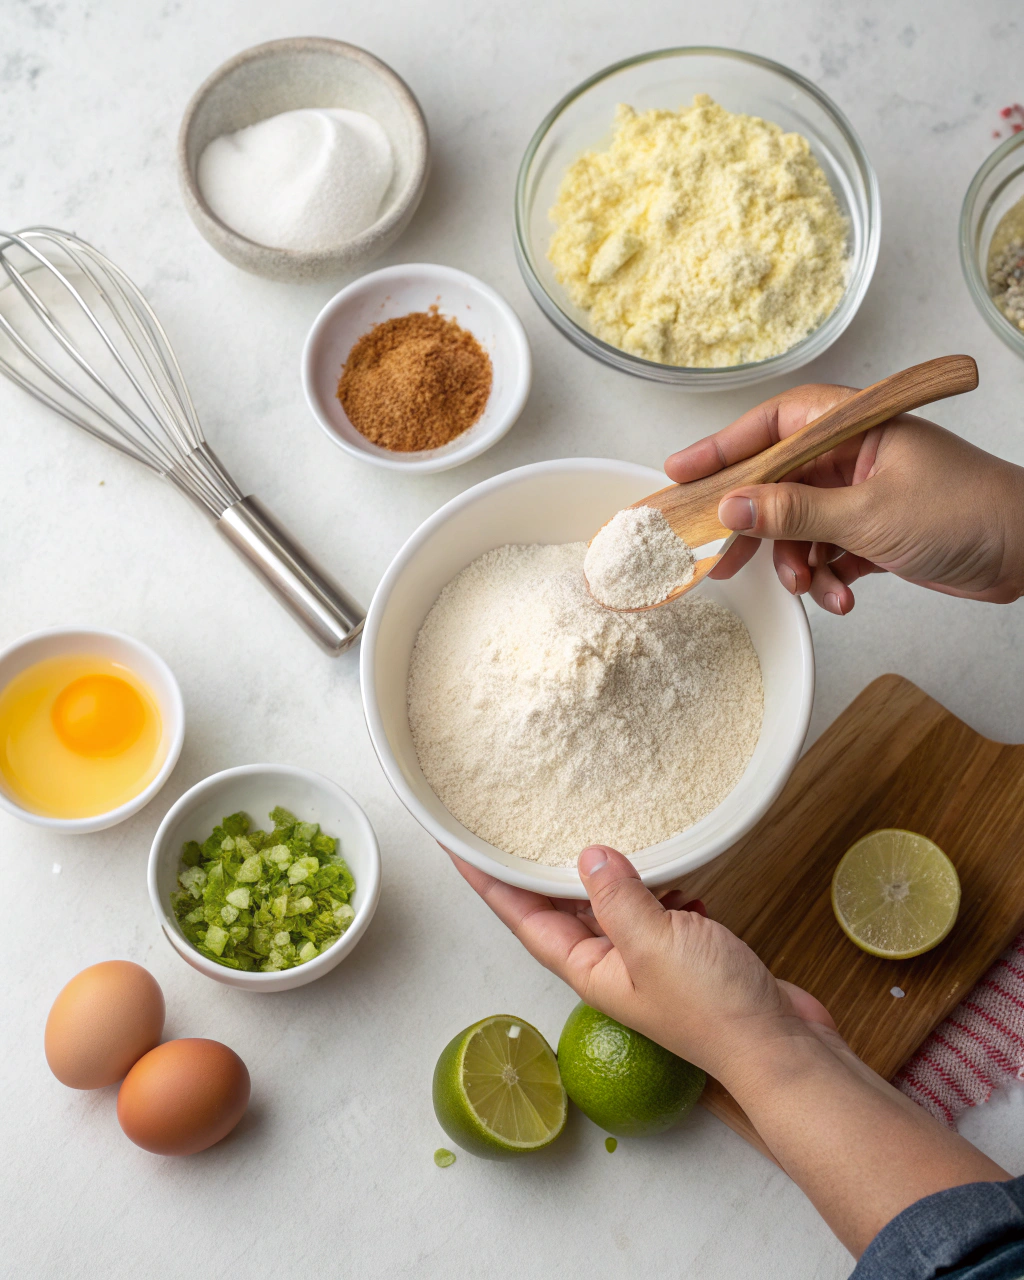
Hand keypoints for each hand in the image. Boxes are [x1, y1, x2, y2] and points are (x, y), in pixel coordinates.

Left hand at [449, 842, 835, 1084]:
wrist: (778, 1049)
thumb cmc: (714, 1010)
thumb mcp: (654, 943)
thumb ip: (617, 898)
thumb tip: (589, 856)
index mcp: (587, 967)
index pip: (522, 917)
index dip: (488, 881)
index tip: (457, 847)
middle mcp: (609, 964)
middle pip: (558, 907)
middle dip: (536, 868)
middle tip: (513, 823)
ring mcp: (647, 958)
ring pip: (609, 904)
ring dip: (602, 872)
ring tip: (592, 831)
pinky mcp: (684, 952)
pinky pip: (655, 908)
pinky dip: (657, 884)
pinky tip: (670, 868)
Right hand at [665, 383, 1023, 614]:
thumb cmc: (967, 513)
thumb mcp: (868, 515)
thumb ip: (794, 512)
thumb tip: (733, 507)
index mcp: (854, 427)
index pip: (772, 426)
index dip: (723, 446)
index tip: (682, 473)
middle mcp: (853, 457)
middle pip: (776, 482)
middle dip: (752, 524)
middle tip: (716, 554)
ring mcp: (862, 495)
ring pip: (799, 526)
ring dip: (797, 562)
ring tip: (809, 586)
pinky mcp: (873, 533)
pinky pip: (827, 552)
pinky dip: (828, 578)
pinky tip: (842, 597)